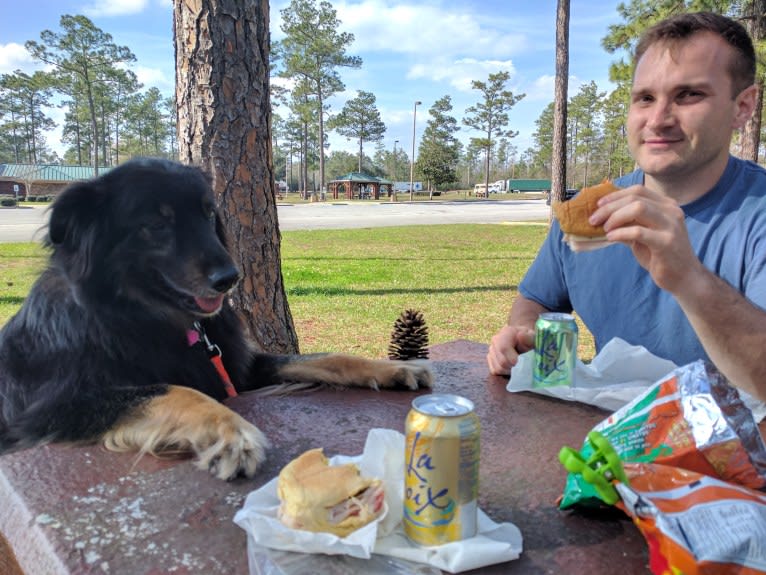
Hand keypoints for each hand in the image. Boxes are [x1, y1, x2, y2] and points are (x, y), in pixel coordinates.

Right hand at [487, 324, 535, 375]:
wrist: (524, 340)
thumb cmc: (530, 340)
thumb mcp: (534, 338)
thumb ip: (529, 337)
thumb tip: (520, 335)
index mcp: (506, 332)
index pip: (504, 348)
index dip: (512, 359)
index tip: (521, 363)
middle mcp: (495, 340)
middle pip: (502, 361)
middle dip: (514, 367)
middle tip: (523, 365)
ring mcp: (491, 349)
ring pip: (498, 368)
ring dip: (510, 370)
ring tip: (518, 365)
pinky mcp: (490, 358)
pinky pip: (495, 370)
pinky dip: (504, 372)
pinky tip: (511, 366)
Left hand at [590, 185, 705, 293]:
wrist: (684, 277)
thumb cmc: (660, 255)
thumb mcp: (643, 235)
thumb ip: (629, 223)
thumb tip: (602, 216)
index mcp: (666, 206)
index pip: (638, 190)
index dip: (615, 195)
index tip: (598, 205)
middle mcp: (671, 211)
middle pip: (635, 198)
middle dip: (609, 207)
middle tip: (593, 220)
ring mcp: (671, 226)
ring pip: (637, 208)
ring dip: (615, 217)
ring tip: (605, 229)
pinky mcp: (667, 242)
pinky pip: (638, 232)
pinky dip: (620, 233)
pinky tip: (611, 238)